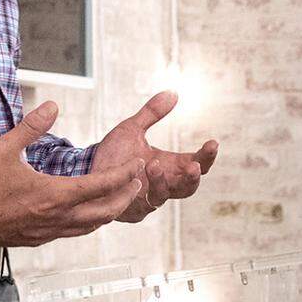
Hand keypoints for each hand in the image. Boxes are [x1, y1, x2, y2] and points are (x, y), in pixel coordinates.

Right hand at [0, 100, 143, 245]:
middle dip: (125, 195)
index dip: (123, 174)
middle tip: (137, 180)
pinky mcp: (42, 238)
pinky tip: (89, 210)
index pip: (100, 185)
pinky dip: (90, 220)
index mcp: (54, 195)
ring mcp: (50, 230)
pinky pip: (75, 232)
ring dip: (110, 210)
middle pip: (105, 211)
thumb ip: (31, 126)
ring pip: (92, 226)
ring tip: (119, 195)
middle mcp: (57, 217)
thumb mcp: (4, 148)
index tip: (137, 164)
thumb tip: (52, 105)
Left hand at [91, 90, 218, 222]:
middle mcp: (164, 183)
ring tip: (153, 164)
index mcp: (170, 165)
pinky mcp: (133, 209)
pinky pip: (142, 205)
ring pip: (165, 196)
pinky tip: (135, 180)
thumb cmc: (114, 151)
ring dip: (162, 182)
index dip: (207, 156)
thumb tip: (172, 92)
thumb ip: (152, 113)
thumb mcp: (133, 127)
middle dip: (193, 177)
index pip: (197, 163)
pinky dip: (141, 193)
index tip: (213, 143)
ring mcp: (149, 197)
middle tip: (194, 165)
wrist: (88, 168)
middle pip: (189, 186)